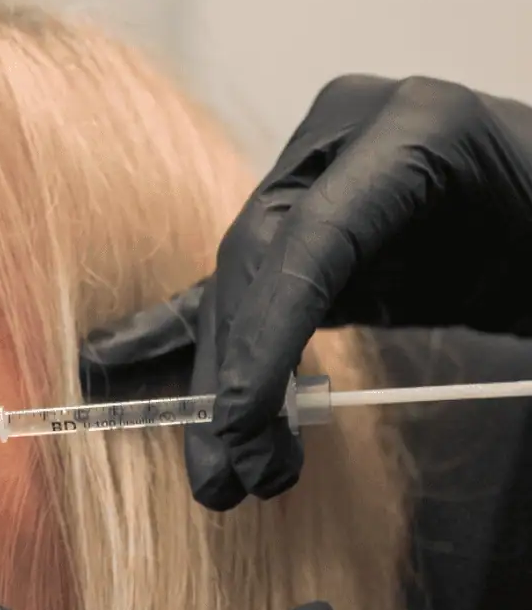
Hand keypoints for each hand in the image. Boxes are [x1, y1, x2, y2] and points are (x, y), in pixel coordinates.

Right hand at [81, 76, 531, 509]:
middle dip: (232, 382)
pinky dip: (189, 335)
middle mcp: (349, 141)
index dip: (265, 337)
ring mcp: (321, 179)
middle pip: (253, 267)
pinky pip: (241, 286)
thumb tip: (328, 387)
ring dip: (214, 384)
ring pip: (236, 288)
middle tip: (231, 478)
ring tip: (219, 475)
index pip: (309, 239)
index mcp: (414, 131)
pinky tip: (117, 367)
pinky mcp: (310, 225)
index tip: (236, 424)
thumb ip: (498, 293)